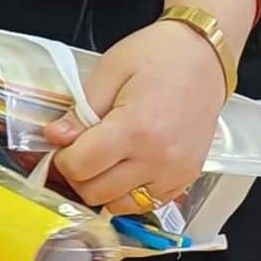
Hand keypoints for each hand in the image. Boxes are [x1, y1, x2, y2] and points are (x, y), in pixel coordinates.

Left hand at [41, 17, 229, 211]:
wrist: (205, 58)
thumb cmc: (159, 55)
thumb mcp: (110, 71)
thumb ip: (80, 110)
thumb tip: (55, 137)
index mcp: (135, 127)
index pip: (80, 167)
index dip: (61, 157)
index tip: (63, 144)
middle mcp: (157, 158)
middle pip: (95, 192)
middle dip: (77, 175)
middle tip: (79, 151)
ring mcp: (174, 173)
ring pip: (118, 205)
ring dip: (102, 187)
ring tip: (104, 159)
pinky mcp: (186, 179)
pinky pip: (146, 204)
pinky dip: (128, 193)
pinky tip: (127, 167)